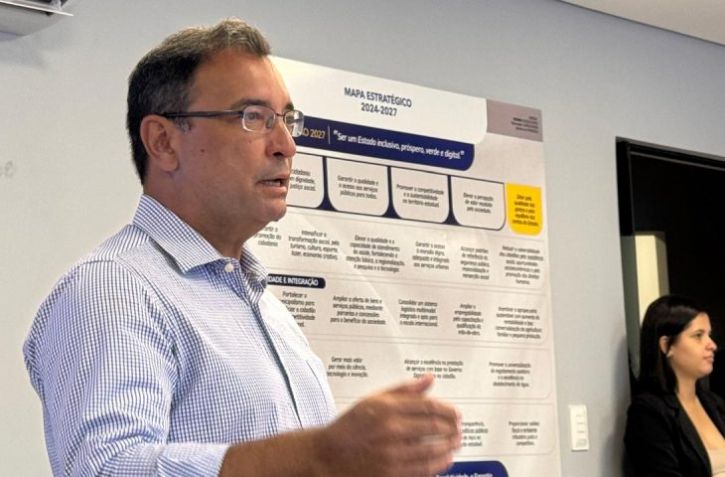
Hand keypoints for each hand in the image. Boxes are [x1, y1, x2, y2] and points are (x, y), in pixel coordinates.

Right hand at [314, 374, 461, 476]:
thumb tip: (428, 379)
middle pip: (434, 427)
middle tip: (458, 427)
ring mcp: (391, 453)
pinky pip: (424, 469)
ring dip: (449, 446)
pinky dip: (439, 464)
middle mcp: (390, 429)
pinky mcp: (391, 473)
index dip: (447, 410)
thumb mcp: (373, 400)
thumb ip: (403, 390)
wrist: (329, 455)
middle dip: (452, 427)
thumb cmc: (351, 426)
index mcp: (386, 408)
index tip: (456, 413)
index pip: (428, 406)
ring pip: (432, 450)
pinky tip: (445, 459)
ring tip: (455, 442)